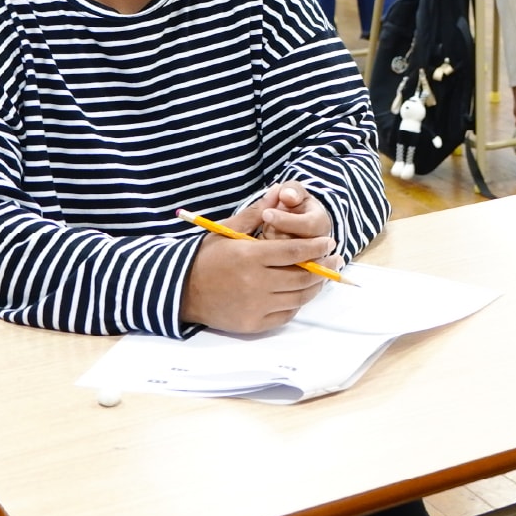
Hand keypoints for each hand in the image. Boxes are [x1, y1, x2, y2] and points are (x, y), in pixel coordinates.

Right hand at [179, 189, 335, 331]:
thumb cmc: (206, 257)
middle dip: (324, 266)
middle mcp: (256, 283)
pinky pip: (286, 314)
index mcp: (250, 256)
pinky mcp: (254, 325)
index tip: (329, 242)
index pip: (296, 251)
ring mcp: (256, 307)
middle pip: (303, 276)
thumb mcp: (227, 230)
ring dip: (315, 285)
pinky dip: (297, 303)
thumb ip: (257, 212)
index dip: (317, 247)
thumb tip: (278, 191)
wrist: (181, 291)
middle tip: (334, 258)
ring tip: (322, 275)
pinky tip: (301, 291)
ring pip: (298, 297)